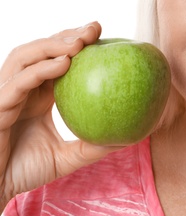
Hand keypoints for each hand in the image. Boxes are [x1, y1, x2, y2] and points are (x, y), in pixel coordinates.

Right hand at [0, 22, 121, 210]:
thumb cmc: (26, 171)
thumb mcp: (67, 157)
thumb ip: (92, 147)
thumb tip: (128, 138)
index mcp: (38, 97)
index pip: (57, 62)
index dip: (76, 46)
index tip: (102, 37)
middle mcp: (23, 89)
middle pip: (42, 51)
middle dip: (67, 36)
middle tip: (95, 29)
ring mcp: (8, 94)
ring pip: (26, 57)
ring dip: (52, 46)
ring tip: (80, 42)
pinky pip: (18, 83)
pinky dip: (40, 70)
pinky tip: (63, 64)